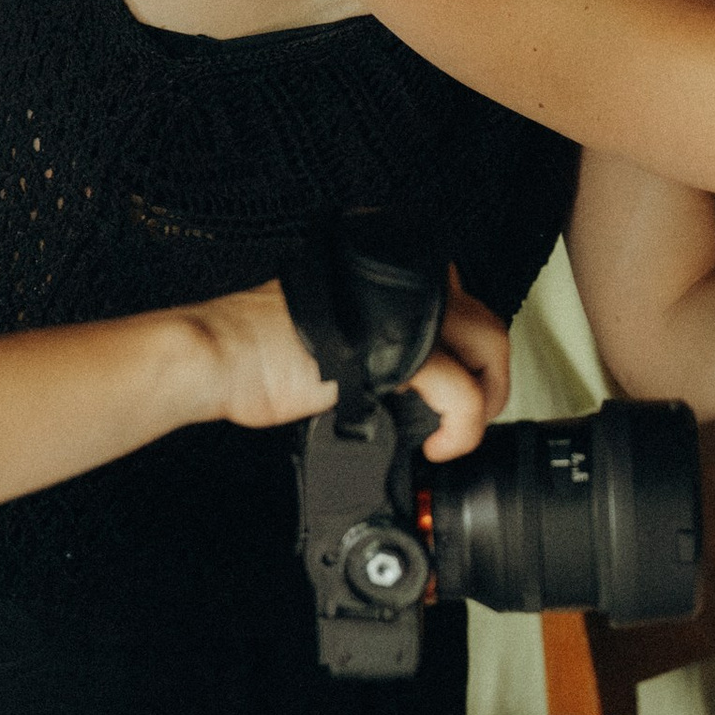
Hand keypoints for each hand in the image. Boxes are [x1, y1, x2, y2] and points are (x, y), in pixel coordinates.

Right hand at [204, 269, 512, 461]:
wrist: (222, 357)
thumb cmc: (262, 350)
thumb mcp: (336, 330)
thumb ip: (377, 336)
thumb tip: (412, 375)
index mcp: (389, 270)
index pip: (459, 300)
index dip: (469, 350)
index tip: (464, 386)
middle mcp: (402, 280)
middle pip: (484, 320)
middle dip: (492, 376)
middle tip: (475, 414)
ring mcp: (401, 309)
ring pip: (486, 345)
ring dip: (486, 399)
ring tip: (461, 432)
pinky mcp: (393, 349)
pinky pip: (458, 389)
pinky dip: (462, 426)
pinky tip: (440, 445)